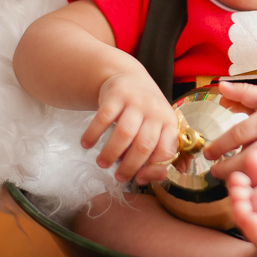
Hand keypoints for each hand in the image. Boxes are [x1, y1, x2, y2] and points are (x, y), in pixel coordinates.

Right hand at [80, 70, 178, 184]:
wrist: (130, 78)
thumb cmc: (145, 112)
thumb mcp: (158, 127)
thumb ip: (158, 153)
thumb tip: (150, 179)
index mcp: (169, 122)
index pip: (167, 150)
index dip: (154, 168)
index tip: (139, 179)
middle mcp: (155, 111)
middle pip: (145, 144)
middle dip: (130, 166)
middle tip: (119, 177)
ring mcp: (135, 102)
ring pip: (125, 133)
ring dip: (111, 152)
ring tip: (102, 163)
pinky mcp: (116, 95)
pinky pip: (103, 118)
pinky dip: (93, 134)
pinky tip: (86, 144)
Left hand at [204, 82, 256, 186]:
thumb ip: (244, 92)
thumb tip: (221, 86)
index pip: (237, 135)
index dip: (219, 146)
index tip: (208, 153)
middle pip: (245, 160)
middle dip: (225, 169)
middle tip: (215, 171)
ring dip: (242, 182)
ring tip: (232, 181)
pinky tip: (251, 192)